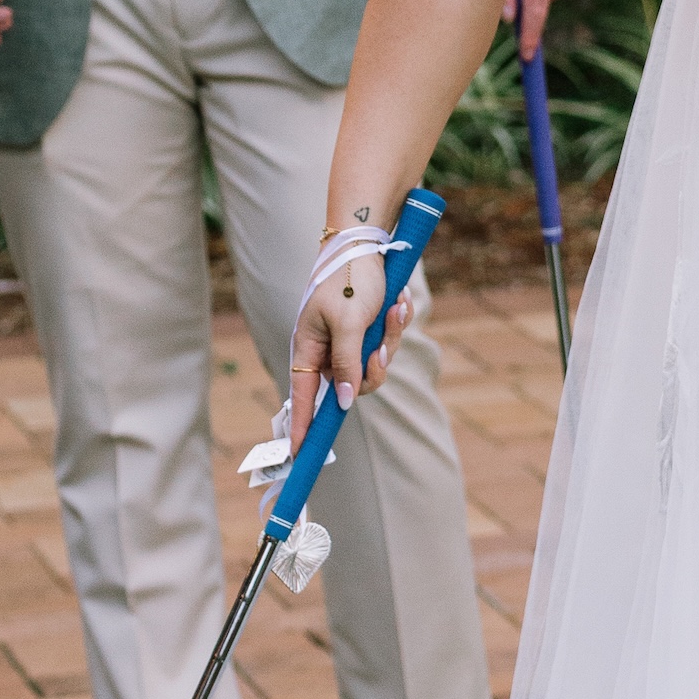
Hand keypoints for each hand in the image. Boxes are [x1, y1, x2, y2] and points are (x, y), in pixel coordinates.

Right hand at [286, 253, 414, 449]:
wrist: (368, 243)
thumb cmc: (350, 279)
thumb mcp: (349, 324)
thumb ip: (346, 365)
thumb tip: (342, 402)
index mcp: (308, 347)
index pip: (302, 397)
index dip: (302, 426)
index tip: (299, 454)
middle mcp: (326, 350)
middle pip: (352, 386)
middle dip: (375, 366)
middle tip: (383, 344)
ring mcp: (348, 343)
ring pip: (374, 367)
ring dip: (390, 340)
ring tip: (396, 308)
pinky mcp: (367, 333)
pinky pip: (386, 346)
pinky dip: (396, 326)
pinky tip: (399, 302)